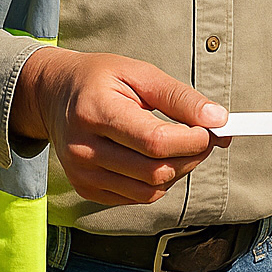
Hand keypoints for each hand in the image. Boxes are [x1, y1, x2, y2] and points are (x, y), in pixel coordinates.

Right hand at [11, 46, 228, 205]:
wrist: (53, 95)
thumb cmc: (99, 79)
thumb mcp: (140, 73)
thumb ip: (180, 98)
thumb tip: (218, 120)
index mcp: (95, 111)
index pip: (155, 141)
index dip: (192, 140)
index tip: (211, 128)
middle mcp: (83, 148)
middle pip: (156, 171)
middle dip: (192, 156)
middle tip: (204, 137)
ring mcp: (82, 174)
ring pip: (151, 190)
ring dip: (178, 171)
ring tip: (180, 146)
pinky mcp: (87, 190)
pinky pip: (138, 197)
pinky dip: (158, 181)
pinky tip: (156, 157)